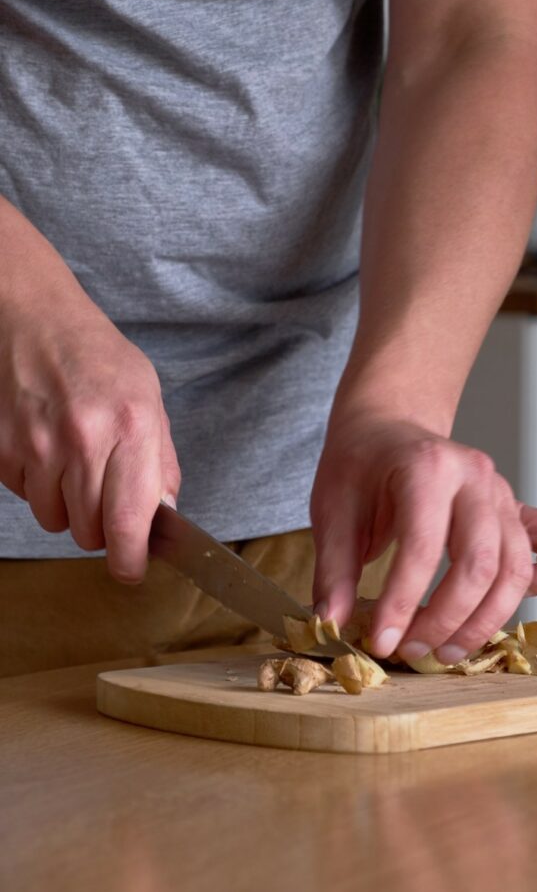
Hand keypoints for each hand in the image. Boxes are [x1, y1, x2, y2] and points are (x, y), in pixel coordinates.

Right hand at [0, 200, 179, 581]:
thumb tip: (164, 516)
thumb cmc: (98, 359)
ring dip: (68, 508)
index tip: (132, 571)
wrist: (33, 320)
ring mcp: (37, 447)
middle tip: (107, 498)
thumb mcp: (149, 400)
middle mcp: (84, 441)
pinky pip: (26, 497)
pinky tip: (48, 449)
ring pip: (55, 521)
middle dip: (102, 529)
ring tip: (75, 464)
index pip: (130, 522)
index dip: (130, 561)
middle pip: (88, 534)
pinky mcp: (3, 451)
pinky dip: (39, 486)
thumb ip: (161, 462)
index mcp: (131, 428)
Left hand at [310, 415, 536, 663]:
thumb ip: (333, 569)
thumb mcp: (331, 509)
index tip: (382, 641)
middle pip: (480, 564)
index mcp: (426, 467)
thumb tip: (332, 624)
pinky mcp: (517, 508)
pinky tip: (505, 605)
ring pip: (515, 569)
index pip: (422, 547)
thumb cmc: (360, 465)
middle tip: (412, 650)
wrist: (386, 427)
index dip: (402, 603)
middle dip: (446, 620)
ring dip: (484, 620)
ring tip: (445, 650)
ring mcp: (502, 492)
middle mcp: (475, 477)